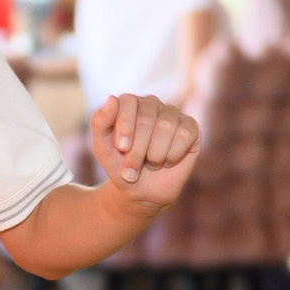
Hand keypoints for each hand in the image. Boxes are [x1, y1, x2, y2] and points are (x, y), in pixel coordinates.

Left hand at [90, 94, 199, 214]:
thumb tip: (111, 98)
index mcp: (129, 103)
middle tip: (131, 169)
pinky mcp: (190, 128)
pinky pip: (184, 135)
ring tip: (150, 163)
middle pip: (146, 118)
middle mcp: (152, 104)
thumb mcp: (101, 147)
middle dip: (136, 151)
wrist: (141, 191)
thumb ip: (99, 122)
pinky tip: (168, 161)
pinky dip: (172, 155)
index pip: (128, 101)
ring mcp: (173, 114)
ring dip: (154, 155)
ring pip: (165, 127)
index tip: (122, 148)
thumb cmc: (119, 166)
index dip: (125, 126)